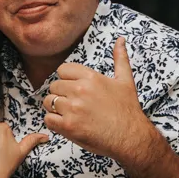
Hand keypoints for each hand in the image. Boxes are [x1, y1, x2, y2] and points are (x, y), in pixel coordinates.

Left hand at [44, 37, 156, 164]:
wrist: (131, 137)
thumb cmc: (128, 110)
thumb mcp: (125, 80)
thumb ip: (120, 59)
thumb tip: (120, 40)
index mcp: (91, 77)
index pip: (62, 70)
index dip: (66, 80)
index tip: (74, 89)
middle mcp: (79, 90)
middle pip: (54, 86)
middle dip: (61, 94)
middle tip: (73, 104)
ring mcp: (72, 108)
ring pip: (48, 102)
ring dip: (55, 108)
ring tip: (69, 114)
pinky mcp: (68, 126)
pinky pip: (48, 119)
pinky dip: (54, 122)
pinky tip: (66, 124)